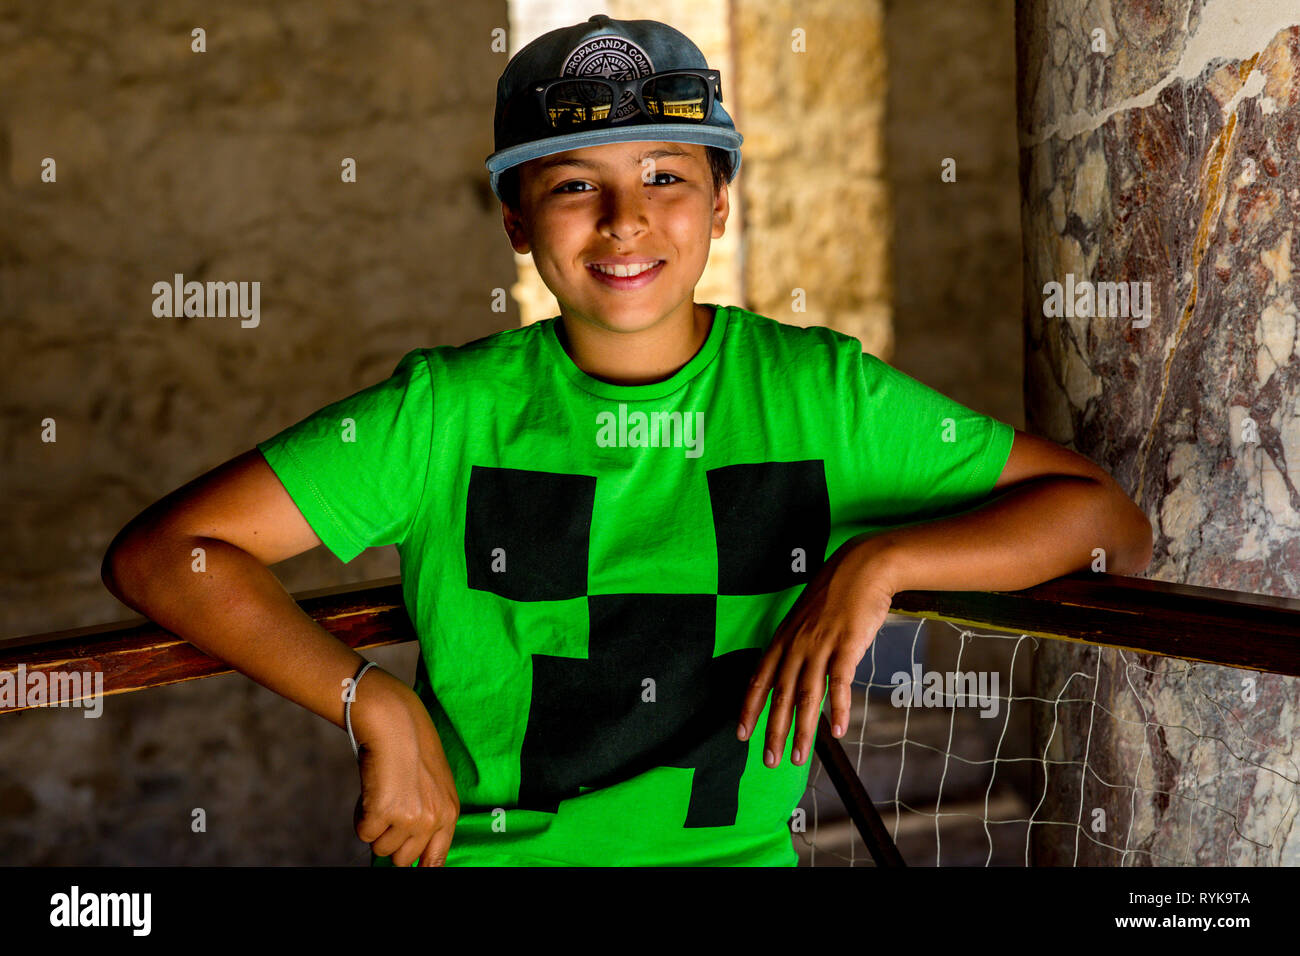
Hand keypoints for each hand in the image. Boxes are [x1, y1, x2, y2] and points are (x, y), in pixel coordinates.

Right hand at [351, 674, 459, 866]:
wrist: (396, 722)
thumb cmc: (412, 747)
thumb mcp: (434, 784)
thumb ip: (430, 814)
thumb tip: (414, 851)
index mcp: (449, 812)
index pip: (436, 860)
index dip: (420, 865)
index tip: (409, 863)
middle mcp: (432, 819)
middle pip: (402, 859)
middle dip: (390, 839)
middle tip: (388, 810)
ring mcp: (409, 818)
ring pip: (380, 847)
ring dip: (375, 825)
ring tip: (382, 793)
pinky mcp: (384, 813)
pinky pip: (363, 833)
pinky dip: (361, 815)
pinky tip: (372, 790)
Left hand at [736, 536, 898, 767]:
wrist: (863, 567)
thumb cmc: (836, 594)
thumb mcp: (806, 619)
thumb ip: (797, 646)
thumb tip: (792, 673)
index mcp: (783, 639)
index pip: (759, 679)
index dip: (749, 709)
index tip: (741, 734)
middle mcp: (797, 644)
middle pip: (780, 695)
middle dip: (772, 731)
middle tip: (768, 760)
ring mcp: (821, 645)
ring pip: (807, 695)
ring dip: (802, 730)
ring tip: (799, 757)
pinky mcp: (847, 645)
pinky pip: (840, 682)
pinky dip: (839, 708)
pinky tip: (837, 730)